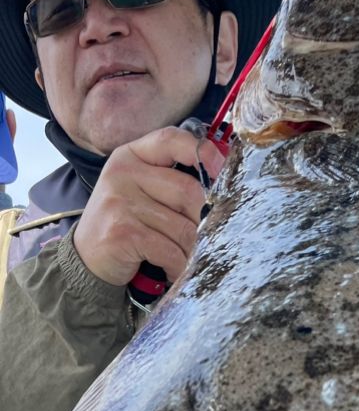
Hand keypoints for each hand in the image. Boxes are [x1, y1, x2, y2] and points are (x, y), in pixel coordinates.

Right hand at [73, 126, 226, 286]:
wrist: (86, 260)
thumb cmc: (124, 225)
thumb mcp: (141, 192)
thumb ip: (171, 182)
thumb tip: (221, 193)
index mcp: (131, 156)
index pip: (172, 139)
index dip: (202, 151)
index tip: (220, 169)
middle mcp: (123, 173)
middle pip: (188, 192)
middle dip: (201, 223)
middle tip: (199, 240)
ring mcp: (120, 201)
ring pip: (183, 227)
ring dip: (189, 251)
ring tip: (183, 259)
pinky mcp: (122, 231)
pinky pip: (170, 250)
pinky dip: (177, 266)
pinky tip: (171, 270)